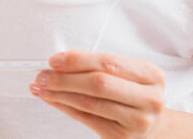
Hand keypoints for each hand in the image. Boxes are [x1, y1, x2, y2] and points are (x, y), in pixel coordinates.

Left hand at [29, 51, 166, 138]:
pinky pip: (86, 118)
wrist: (152, 124)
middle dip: (65, 78)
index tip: (54, 60)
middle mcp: (149, 99)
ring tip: (41, 87)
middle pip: (99, 83)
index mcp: (151, 75)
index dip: (77, 60)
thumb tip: (58, 63)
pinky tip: (52, 100)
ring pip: (89, 103)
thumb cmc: (132, 93)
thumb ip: (98, 66)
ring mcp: (138, 121)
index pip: (108, 63)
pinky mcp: (122, 137)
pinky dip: (64, 107)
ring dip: (59, 94)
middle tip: (42, 75)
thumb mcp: (127, 74)